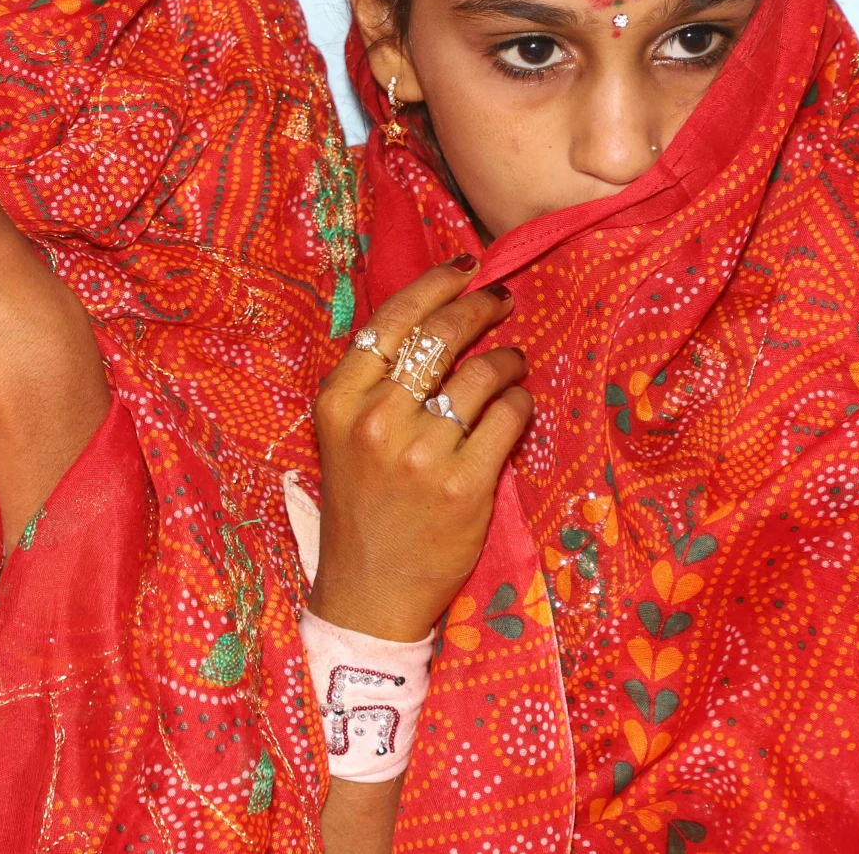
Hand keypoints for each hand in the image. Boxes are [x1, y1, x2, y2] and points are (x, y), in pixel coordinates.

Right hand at [309, 260, 526, 642]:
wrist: (370, 589)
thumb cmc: (362, 505)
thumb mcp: (344, 434)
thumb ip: (375, 381)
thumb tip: (435, 317)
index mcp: (339, 400)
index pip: (393, 319)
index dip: (435, 284)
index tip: (466, 268)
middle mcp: (377, 419)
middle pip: (441, 337)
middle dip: (480, 309)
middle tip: (502, 302)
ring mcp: (422, 453)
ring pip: (481, 374)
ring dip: (507, 359)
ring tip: (513, 362)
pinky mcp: (465, 485)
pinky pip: (508, 418)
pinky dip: (520, 403)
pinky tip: (517, 405)